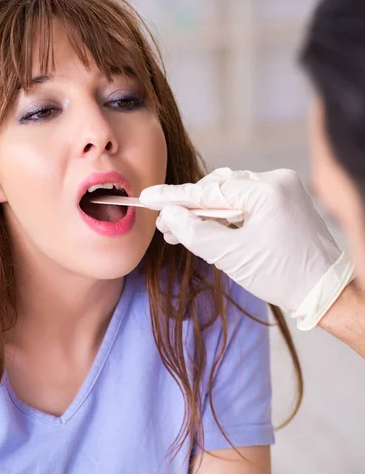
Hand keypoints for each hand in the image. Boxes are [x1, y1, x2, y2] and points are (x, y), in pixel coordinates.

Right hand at [140, 168, 354, 329]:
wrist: (323, 291)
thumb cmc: (282, 276)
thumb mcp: (232, 256)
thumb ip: (195, 232)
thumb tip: (169, 215)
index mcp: (269, 190)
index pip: (210, 191)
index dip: (176, 197)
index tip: (149, 196)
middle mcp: (278, 181)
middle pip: (220, 189)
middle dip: (191, 208)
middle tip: (164, 225)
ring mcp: (283, 190)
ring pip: (231, 196)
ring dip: (206, 213)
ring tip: (180, 231)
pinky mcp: (284, 203)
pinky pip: (245, 203)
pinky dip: (225, 217)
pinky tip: (206, 230)